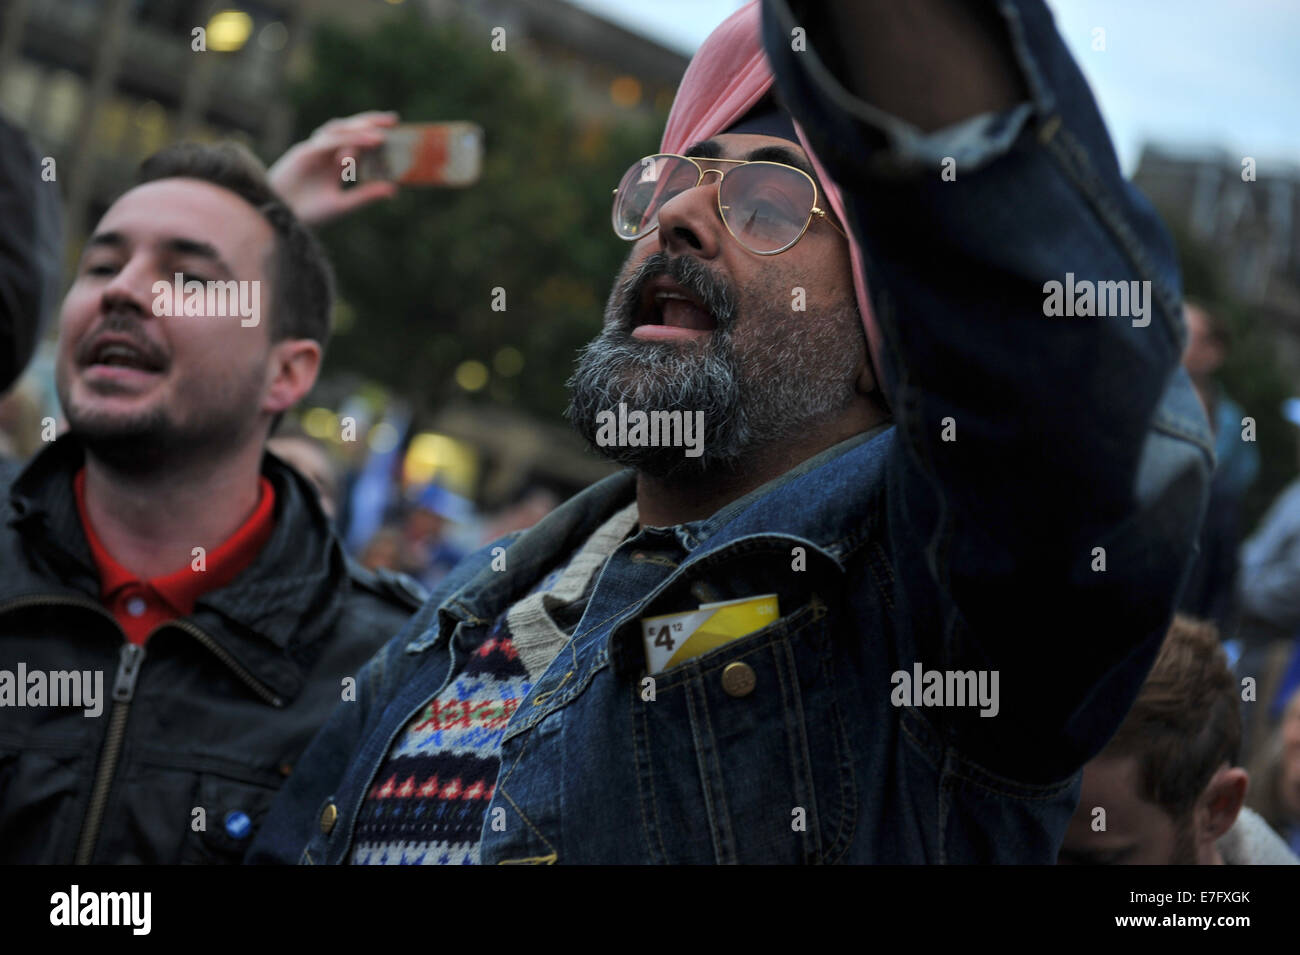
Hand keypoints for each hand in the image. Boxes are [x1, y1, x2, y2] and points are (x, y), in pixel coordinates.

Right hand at [269, 111, 400, 225]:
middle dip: (369, 123)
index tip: (397, 133)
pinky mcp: (303, 153)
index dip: (374, 137)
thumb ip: (365, 195)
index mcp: (335, 164)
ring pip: (339, 131)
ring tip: (382, 132)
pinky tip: (367, 141)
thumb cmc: (308, 213)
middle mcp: (325, 154)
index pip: (358, 144)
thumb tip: (394, 190)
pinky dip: (348, 140)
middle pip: (349, 130)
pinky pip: (328, 142)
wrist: (281, 217)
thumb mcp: (342, 205)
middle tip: (393, 120)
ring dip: (359, 128)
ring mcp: (314, 151)